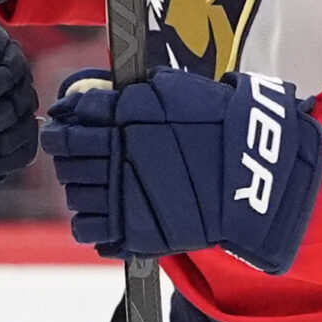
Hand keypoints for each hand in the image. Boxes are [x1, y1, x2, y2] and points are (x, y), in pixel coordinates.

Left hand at [41, 69, 321, 272]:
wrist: (257, 173)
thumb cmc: (221, 126)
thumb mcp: (177, 92)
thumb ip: (132, 92)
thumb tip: (88, 98)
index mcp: (127, 116)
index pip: (73, 118)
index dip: (64, 122)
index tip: (64, 125)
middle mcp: (120, 153)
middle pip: (67, 154)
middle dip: (66, 153)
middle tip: (74, 154)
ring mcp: (125, 194)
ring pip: (74, 191)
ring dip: (77, 185)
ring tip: (93, 183)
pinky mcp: (135, 229)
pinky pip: (87, 228)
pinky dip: (88, 220)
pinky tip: (101, 211)